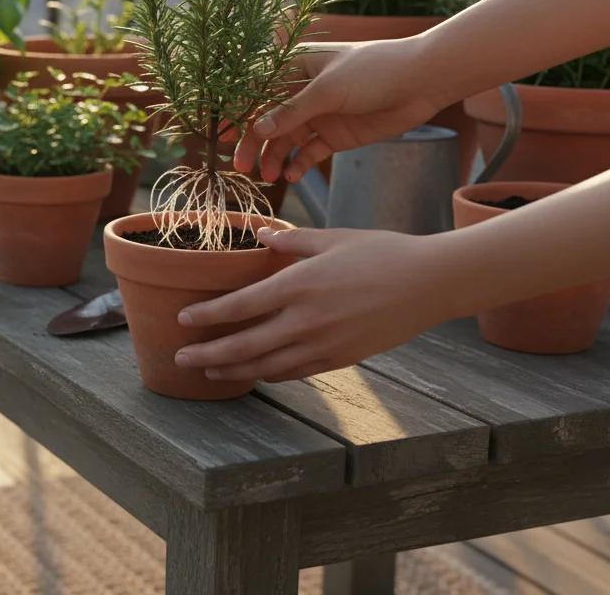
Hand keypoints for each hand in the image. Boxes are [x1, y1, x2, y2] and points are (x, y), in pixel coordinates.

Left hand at [173, 226, 451, 381]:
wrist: (429, 283)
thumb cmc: (381, 253)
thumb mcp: (332, 238)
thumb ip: (290, 242)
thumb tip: (262, 235)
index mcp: (298, 285)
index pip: (239, 306)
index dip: (207, 316)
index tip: (183, 319)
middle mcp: (305, 320)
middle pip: (244, 345)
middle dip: (208, 353)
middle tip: (180, 357)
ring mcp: (323, 344)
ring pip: (266, 366)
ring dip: (232, 369)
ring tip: (209, 370)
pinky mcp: (341, 359)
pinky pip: (295, 372)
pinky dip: (269, 374)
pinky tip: (253, 372)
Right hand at [234, 37, 455, 183]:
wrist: (423, 80)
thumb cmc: (375, 70)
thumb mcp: (329, 89)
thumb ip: (292, 112)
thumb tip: (258, 131)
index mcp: (293, 68)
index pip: (256, 91)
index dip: (237, 113)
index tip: (221, 135)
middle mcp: (301, 92)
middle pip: (266, 121)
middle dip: (252, 143)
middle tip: (241, 166)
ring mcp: (317, 114)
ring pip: (285, 141)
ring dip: (274, 158)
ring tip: (268, 177)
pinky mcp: (334, 135)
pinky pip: (308, 153)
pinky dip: (298, 165)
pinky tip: (292, 176)